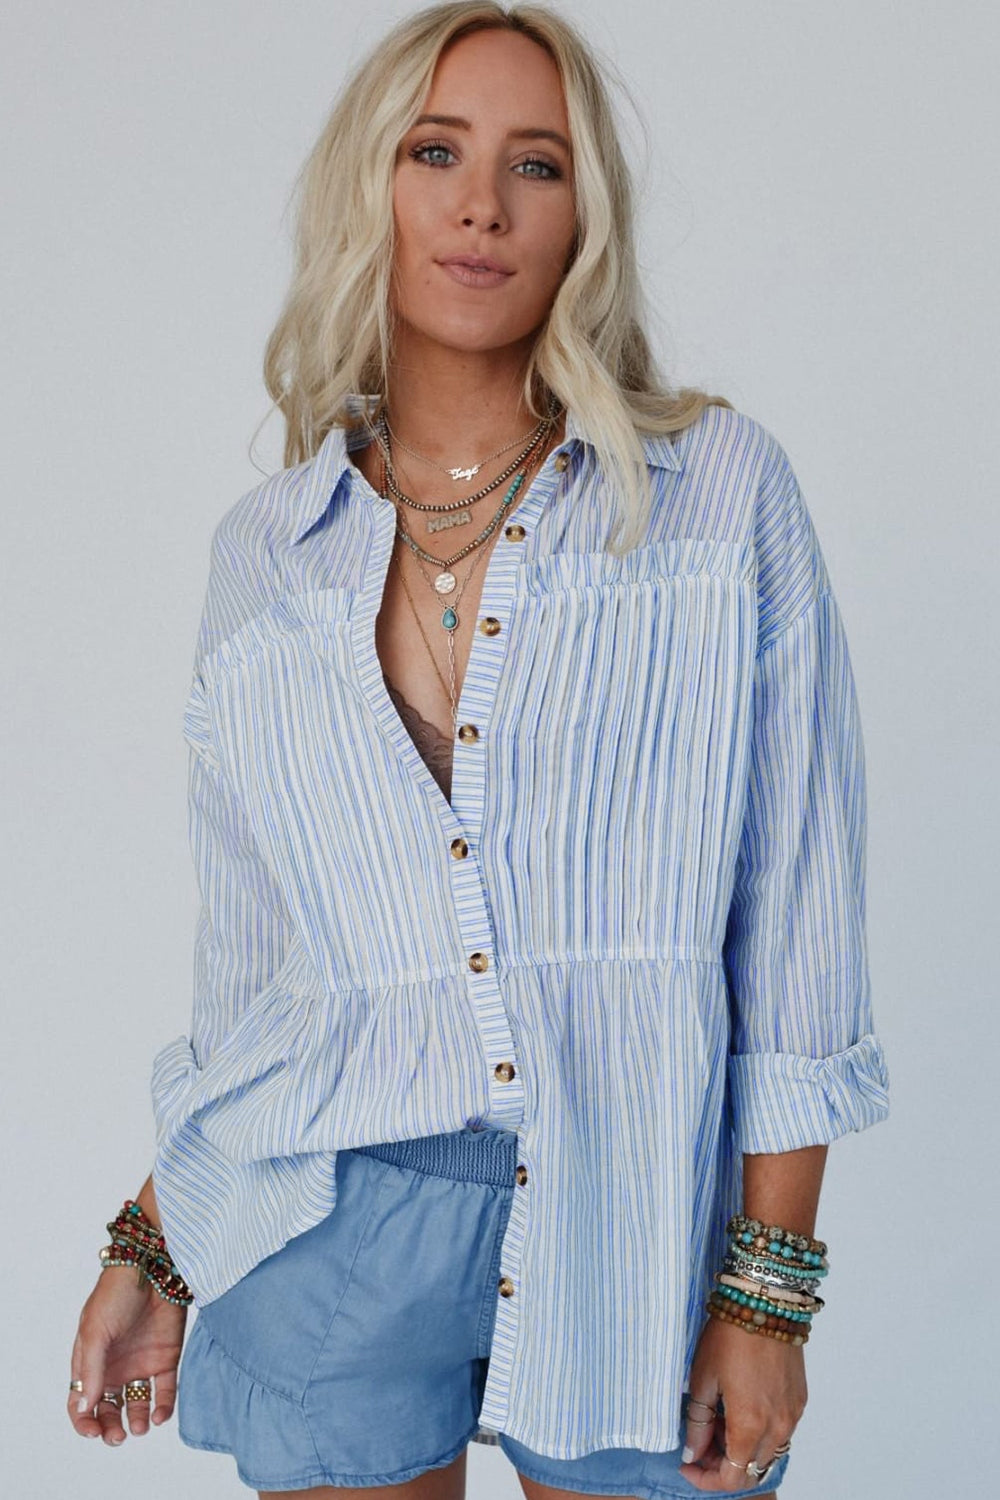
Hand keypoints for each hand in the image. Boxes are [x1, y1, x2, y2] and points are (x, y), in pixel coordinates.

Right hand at [67, 1267, 187, 1445]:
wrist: (154, 1268)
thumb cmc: (116, 1294)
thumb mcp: (96, 1331)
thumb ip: (92, 1370)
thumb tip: (84, 1408)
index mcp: (91, 1361)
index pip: (81, 1401)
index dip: (84, 1421)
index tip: (93, 1431)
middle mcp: (115, 1367)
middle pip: (109, 1408)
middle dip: (111, 1427)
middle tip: (117, 1437)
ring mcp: (140, 1363)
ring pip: (136, 1405)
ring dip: (137, 1421)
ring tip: (140, 1427)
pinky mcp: (166, 1358)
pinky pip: (164, 1391)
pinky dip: (163, 1407)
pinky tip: (160, 1415)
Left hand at [678, 1315, 804, 1490]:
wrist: (765, 1301)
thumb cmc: (729, 1335)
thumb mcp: (702, 1378)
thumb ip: (698, 1422)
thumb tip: (692, 1452)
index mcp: (751, 1425)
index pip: (732, 1478)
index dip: (707, 1479)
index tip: (688, 1466)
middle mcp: (778, 1427)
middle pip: (751, 1471)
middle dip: (722, 1466)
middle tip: (701, 1443)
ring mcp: (793, 1414)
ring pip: (768, 1453)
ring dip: (742, 1450)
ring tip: (718, 1421)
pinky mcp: (800, 1400)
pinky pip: (780, 1432)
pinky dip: (759, 1433)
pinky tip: (739, 1408)